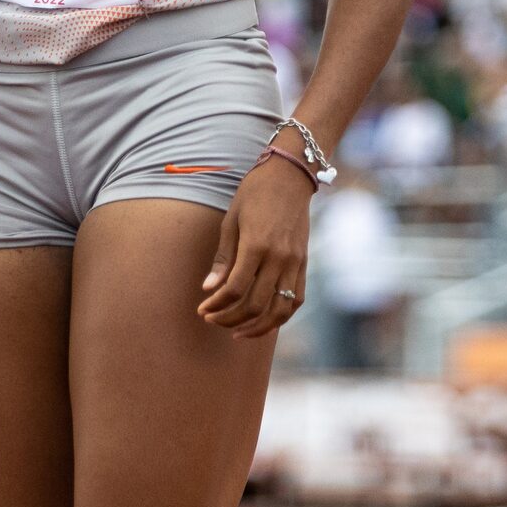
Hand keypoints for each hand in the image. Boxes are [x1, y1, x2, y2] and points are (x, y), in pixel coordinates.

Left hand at [197, 155, 312, 337]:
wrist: (290, 175)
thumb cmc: (255, 193)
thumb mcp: (231, 221)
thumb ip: (223, 258)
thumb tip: (209, 289)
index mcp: (257, 245)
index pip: (234, 289)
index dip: (216, 305)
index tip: (202, 309)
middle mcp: (279, 258)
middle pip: (255, 305)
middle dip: (230, 319)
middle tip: (213, 319)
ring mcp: (295, 262)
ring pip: (280, 310)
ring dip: (257, 327)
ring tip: (237, 331)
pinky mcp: (304, 263)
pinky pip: (296, 299)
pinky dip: (281, 316)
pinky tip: (265, 321)